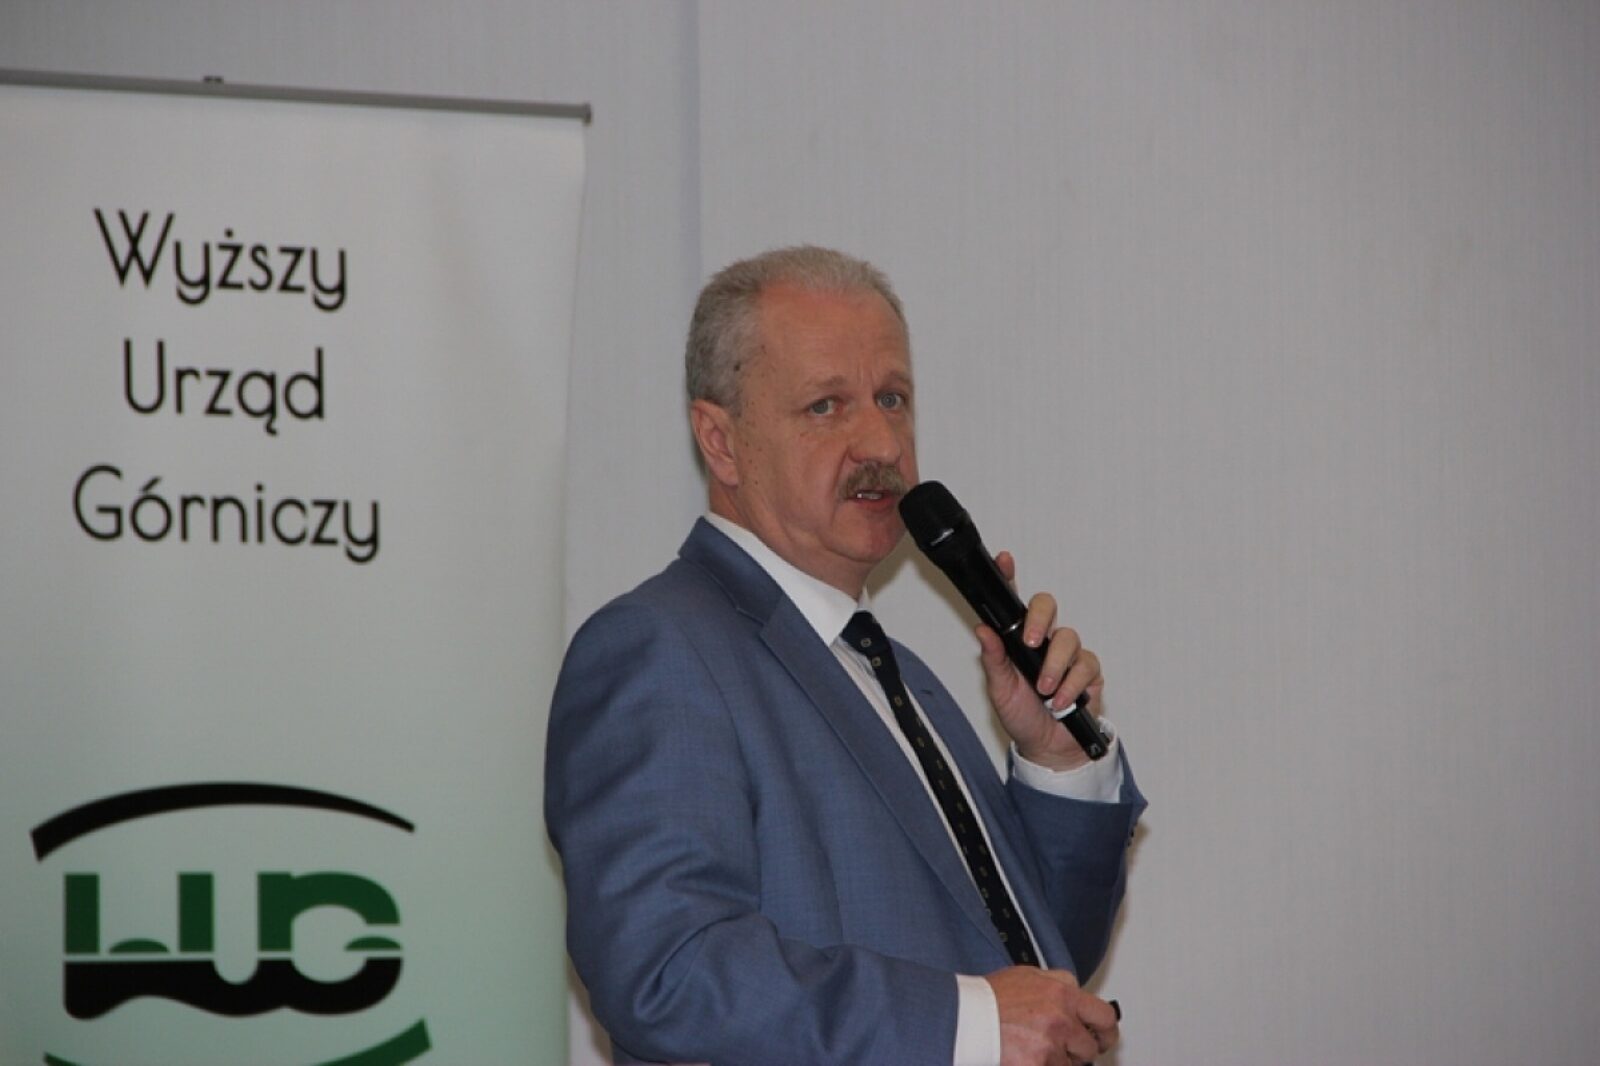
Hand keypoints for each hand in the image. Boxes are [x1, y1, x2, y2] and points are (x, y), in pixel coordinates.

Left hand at [975, 551, 1104, 770]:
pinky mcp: (1088, 672)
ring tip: (1045, 690)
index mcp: (1018, 639)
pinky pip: (1086, 666)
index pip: (1014, 603)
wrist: (1047, 746)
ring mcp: (1068, 654)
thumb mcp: (999, 689)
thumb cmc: (1021, 713)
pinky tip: (1061, 701)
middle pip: (1048, 606)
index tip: (1005, 560)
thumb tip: (982, 630)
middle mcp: (1044, 640)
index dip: (1010, 577)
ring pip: (1068, 638)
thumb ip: (993, 659)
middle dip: (1040, 619)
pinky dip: (1071, 685)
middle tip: (1031, 641)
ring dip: (1055, 665)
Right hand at [986, 965, 1119, 1064]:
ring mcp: (1049, 1045)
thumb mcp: (1027, 975)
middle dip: (1078, 1050)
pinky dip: (1040, 1065)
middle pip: (1090, 1047)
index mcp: (1062, 993)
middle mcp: (1060, 1018)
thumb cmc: (990, 997)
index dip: (1105, 1030)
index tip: (1101, 1036)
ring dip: (1056, 1061)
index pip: (1104, 1016)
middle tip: (1062, 1047)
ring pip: (1070, 1064)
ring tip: (1033, 1048)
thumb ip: (1058, 982)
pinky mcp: (1037, 1065)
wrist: (963, 1018)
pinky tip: (1025, 1057)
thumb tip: (1076, 992)